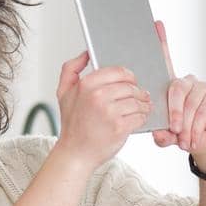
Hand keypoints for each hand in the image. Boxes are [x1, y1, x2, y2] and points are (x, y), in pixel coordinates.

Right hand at [53, 49, 152, 172]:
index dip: (128, 77)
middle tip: (135, 98)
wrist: (75, 153)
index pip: (119, 71)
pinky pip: (141, 115)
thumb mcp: (63, 93)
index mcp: (86, 84)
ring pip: (138, 100)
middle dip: (136, 91)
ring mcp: (110, 112)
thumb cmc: (72, 123)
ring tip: (136, 109)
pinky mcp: (120, 127)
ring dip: (141, 105)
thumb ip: (71, 69)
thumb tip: (85, 53)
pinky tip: (135, 119)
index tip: (128, 83)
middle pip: (131, 85)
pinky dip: (142, 117)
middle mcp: (98, 96)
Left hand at [149, 21, 205, 165]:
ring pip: (189, 105)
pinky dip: (196, 129)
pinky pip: (202, 112)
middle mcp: (186, 84)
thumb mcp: (169, 136)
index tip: (156, 24)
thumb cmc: (184, 136)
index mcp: (171, 89)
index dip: (161, 43)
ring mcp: (201, 90)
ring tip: (184, 141)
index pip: (165, 62)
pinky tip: (194, 139)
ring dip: (185, 126)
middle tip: (173, 130)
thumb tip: (159, 134)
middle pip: (175, 89)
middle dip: (173, 112)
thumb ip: (162, 134)